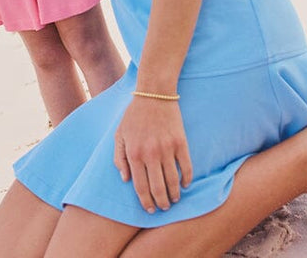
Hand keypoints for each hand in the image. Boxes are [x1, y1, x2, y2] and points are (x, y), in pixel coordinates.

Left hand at [113, 97, 192, 213]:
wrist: (154, 95)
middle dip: (161, 203)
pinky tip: (184, 185)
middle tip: (163, 208)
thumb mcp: (119, 135)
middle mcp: (151, 154)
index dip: (145, 200)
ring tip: (174, 200)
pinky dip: (187, 180)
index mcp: (134, 153)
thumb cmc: (134, 116)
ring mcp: (167, 149)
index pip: (140, 185)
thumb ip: (119, 158)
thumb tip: (125, 179)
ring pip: (173, 181)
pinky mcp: (181, 143)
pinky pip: (186, 168)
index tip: (149, 209)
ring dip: (174, 194)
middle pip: (158, 188)